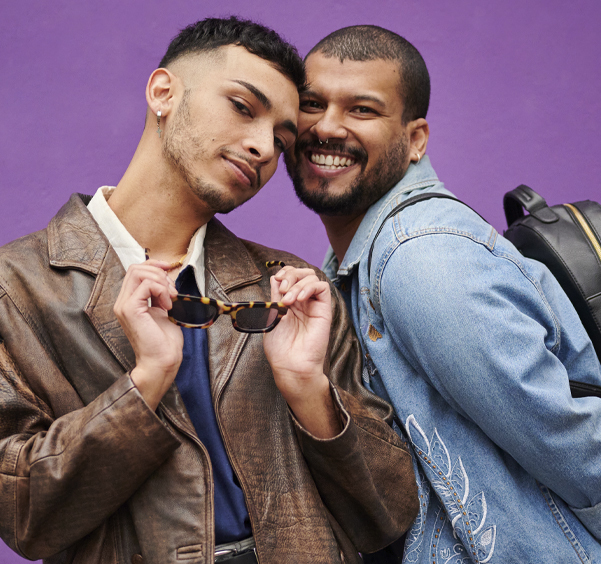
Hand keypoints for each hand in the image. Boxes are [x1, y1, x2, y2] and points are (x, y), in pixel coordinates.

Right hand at [113, 260, 182, 409]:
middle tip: (172, 291)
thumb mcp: (163, 310)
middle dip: (159, 273)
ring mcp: (124, 305)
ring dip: (161, 281)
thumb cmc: (164, 341)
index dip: (153, 265)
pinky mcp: (130, 309)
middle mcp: (123, 302)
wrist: (162, 360)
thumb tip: (167, 277)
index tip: (169, 268)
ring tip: (170, 298)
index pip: (135, 271)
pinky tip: (167, 305)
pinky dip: (161, 290)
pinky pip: (146, 285)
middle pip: (136, 268)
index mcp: (130, 301)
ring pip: (138, 273)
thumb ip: (160, 294)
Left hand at [263, 266, 340, 437]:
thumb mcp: (272, 316)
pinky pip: (322, 287)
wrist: (291, 364)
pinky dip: (309, 287)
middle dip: (290, 274)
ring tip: (289, 300)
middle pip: (302, 272)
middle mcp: (302, 301)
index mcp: (289, 302)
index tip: (276, 281)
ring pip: (311, 277)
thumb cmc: (280, 347)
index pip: (289, 276)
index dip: (283, 273)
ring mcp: (313, 304)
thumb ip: (275, 297)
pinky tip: (300, 299)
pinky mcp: (324, 310)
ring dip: (297, 284)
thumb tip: (275, 277)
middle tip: (282, 289)